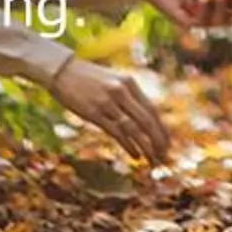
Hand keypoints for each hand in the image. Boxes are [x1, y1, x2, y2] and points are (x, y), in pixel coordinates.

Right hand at [48, 57, 173, 164]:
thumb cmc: (89, 78)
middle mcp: (121, 91)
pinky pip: (116, 132)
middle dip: (157, 140)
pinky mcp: (94, 113)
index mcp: (129, 82)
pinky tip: (135, 155)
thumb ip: (128, 96)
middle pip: (146, 120)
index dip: (161, 128)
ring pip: (133, 128)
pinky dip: (129, 146)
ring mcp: (108, 102)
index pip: (152, 109)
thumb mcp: (114, 81)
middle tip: (164, 155)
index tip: (167, 142)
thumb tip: (143, 118)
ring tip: (152, 160)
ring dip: (145, 147)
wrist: (63, 71)